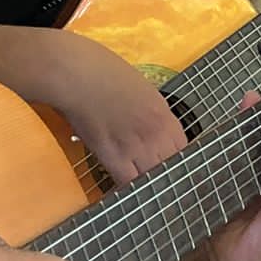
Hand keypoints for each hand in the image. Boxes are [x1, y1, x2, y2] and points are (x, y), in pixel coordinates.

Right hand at [52, 31, 187, 184]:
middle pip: (172, 166)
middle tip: (151, 177)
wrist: (76, 74)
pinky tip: (121, 186)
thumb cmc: (101, 72)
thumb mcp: (140, 89)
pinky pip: (130, 183)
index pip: (184, 148)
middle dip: (164, 173)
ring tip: (137, 185)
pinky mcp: (114, 157)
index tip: (166, 164)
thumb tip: (149, 129)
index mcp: (164, 113)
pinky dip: (128, 188)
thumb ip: (150, 112)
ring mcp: (137, 146)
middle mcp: (157, 132)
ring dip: (147, 182)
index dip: (176, 159)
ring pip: (154, 178)